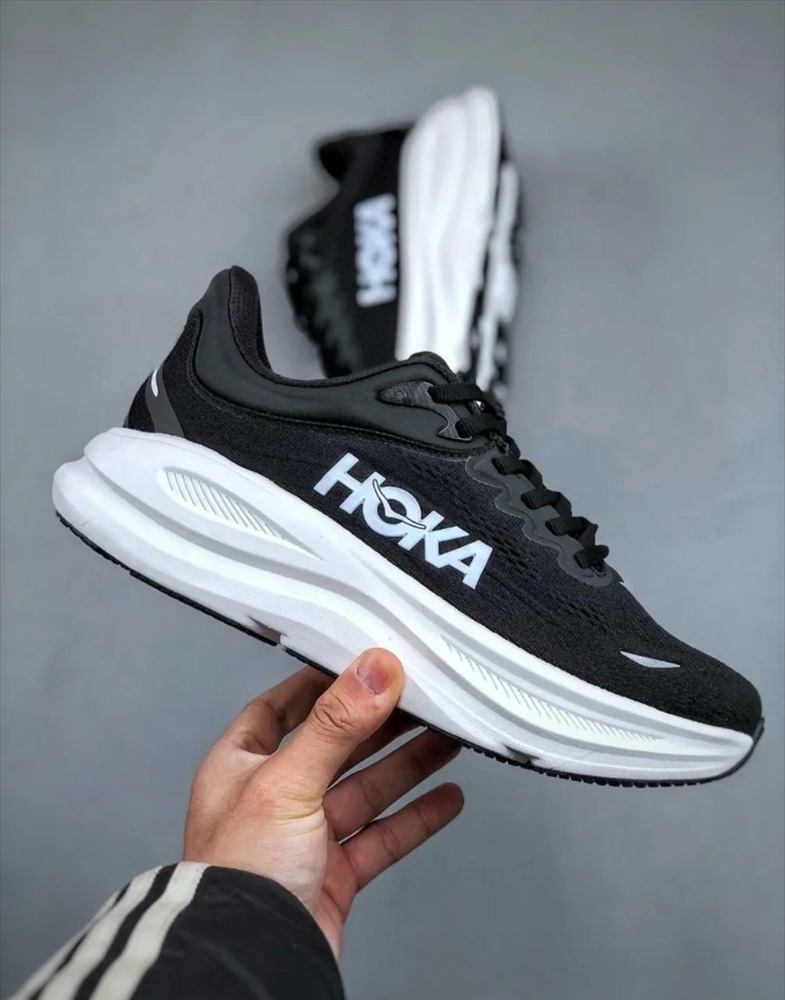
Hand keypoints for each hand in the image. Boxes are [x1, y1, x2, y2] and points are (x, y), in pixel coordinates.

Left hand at [184, 648, 462, 957]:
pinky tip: (444, 799)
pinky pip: (382, 837)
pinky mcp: (333, 876)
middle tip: (419, 698)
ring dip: (406, 765)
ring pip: (365, 790)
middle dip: (378, 723)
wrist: (250, 959)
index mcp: (241, 768)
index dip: (318, 684)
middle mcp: (271, 800)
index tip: (358, 663)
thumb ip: (335, 724)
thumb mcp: (287, 782)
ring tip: (445, 738)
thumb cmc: (237, 878)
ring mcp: (304, 840)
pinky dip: (415, 818)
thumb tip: (373, 671)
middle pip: (334, 747)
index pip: (280, 710)